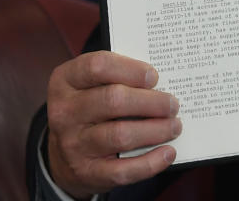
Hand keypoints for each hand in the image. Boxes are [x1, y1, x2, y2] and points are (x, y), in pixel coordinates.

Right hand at [46, 51, 180, 197]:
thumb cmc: (90, 107)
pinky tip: (167, 153)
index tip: (154, 76)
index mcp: (65, 81)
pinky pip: (122, 170)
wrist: (63, 154)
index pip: (97, 66)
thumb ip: (119, 76)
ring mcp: (72, 144)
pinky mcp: (86, 172)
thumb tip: (162, 80)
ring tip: (175, 126)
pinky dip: (150, 162)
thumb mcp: (92, 84)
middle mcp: (64, 112)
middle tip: (173, 104)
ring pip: (120, 135)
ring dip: (156, 130)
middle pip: (113, 100)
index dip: (131, 69)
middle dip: (151, 102)